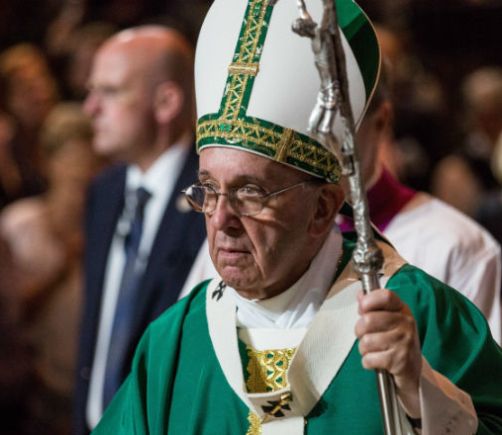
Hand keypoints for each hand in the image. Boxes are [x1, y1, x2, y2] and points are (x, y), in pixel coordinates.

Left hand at [355, 289, 421, 416]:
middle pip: (368, 320)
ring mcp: (404, 341)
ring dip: (364, 349)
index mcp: (402, 310)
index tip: (362, 308)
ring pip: (366, 341)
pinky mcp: (400, 360)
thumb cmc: (397, 343)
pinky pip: (369, 358)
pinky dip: (368, 362)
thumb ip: (373, 307)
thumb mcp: (389, 321)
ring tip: (374, 350)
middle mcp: (406, 323)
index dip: (368, 301)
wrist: (413, 371)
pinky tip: (378, 361)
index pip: (385, 296)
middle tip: (366, 336)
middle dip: (360, 331)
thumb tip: (361, 294)